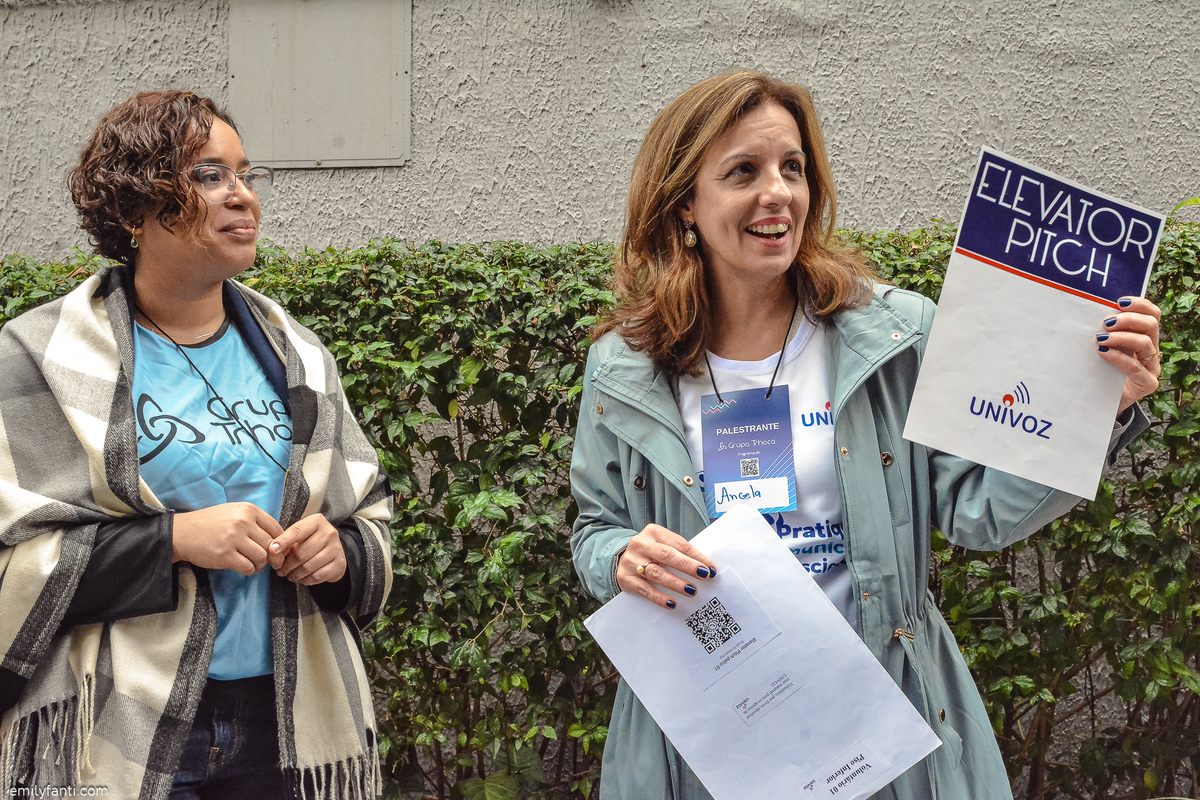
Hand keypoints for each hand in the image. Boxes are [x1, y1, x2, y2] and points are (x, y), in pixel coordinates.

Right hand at [172, 502, 284, 575]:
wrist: (183, 532)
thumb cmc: (211, 523)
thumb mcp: (234, 512)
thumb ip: (254, 521)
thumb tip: (277, 538)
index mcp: (248, 510)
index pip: (277, 529)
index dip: (281, 543)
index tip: (277, 551)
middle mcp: (243, 522)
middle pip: (271, 544)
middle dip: (274, 557)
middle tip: (270, 563)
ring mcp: (234, 538)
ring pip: (262, 557)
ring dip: (261, 565)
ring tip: (255, 565)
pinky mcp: (225, 555)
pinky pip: (248, 567)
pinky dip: (250, 571)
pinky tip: (245, 568)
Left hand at [268, 514, 345, 585]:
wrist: (333, 551)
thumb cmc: (310, 541)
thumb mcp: (300, 535)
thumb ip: (287, 540)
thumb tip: (273, 552)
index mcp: (317, 521)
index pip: (297, 531)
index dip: (283, 542)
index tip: (271, 550)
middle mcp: (329, 533)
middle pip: (301, 553)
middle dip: (286, 565)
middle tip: (279, 570)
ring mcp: (336, 548)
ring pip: (308, 567)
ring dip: (294, 574)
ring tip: (289, 575)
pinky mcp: (339, 564)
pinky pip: (317, 576)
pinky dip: (305, 580)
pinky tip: (301, 579)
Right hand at [616, 524, 717, 608]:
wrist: (621, 560)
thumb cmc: (650, 553)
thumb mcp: (662, 545)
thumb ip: (680, 552)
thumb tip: (705, 567)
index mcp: (653, 532)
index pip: (679, 544)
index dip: (696, 556)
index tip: (710, 568)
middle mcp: (641, 544)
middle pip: (667, 555)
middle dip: (687, 566)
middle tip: (704, 575)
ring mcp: (631, 561)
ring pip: (656, 573)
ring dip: (676, 583)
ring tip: (691, 590)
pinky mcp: (626, 578)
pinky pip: (645, 589)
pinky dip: (660, 597)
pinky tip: (672, 603)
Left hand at [1097, 297, 1162, 412]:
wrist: (1099, 401)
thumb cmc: (1099, 369)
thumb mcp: (1103, 346)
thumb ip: (1104, 332)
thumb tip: (1089, 311)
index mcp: (1144, 337)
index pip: (1152, 315)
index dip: (1140, 305)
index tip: (1119, 302)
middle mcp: (1151, 350)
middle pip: (1151, 325)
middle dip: (1128, 319)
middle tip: (1107, 322)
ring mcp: (1151, 367)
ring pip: (1146, 344)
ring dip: (1122, 337)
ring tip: (1101, 339)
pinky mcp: (1146, 384)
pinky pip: (1136, 367)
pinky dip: (1119, 357)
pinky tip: (1103, 353)